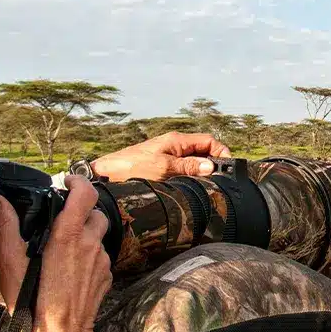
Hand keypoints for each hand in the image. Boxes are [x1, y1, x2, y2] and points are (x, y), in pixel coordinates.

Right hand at [0, 176, 112, 331]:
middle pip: (95, 213)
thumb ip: (5, 229)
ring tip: (64, 249)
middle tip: (63, 219)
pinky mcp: (106, 276)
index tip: (67, 181)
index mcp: (69, 235)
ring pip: (99, 237)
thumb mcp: (12, 265)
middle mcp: (91, 244)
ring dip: (86, 236)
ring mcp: (102, 261)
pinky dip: (90, 257)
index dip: (78, 181)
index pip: (85, 193)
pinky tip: (71, 271)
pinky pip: (101, 258)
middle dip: (82, 212)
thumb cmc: (33, 303)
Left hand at [90, 132, 231, 180]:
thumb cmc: (131, 168)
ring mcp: (168, 158)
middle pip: (203, 153)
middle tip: (216, 182)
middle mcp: (174, 147)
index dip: (221, 153)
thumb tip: (211, 167)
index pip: (209, 141)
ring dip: (200, 175)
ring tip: (203, 188)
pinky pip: (183, 173)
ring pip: (193, 164)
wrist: (105, 176)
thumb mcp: (163, 168)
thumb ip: (188, 167)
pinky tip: (188, 191)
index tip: (226, 169)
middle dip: (212, 166)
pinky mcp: (161, 169)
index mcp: (177, 140)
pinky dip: (189, 180)